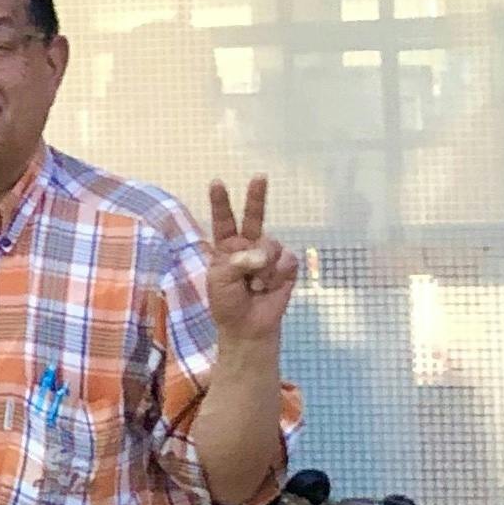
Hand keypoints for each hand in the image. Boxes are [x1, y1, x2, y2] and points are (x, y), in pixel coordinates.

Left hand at [203, 176, 300, 347]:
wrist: (248, 327)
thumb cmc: (227, 302)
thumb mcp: (219, 280)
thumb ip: (237, 262)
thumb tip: (261, 255)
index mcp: (227, 246)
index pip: (223, 220)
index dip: (220, 202)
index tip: (216, 182)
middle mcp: (249, 245)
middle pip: (255, 216)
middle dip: (257, 197)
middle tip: (260, 178)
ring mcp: (269, 254)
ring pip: (271, 244)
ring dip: (264, 266)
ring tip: (256, 285)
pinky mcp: (286, 266)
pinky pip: (287, 260)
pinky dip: (277, 275)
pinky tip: (270, 287)